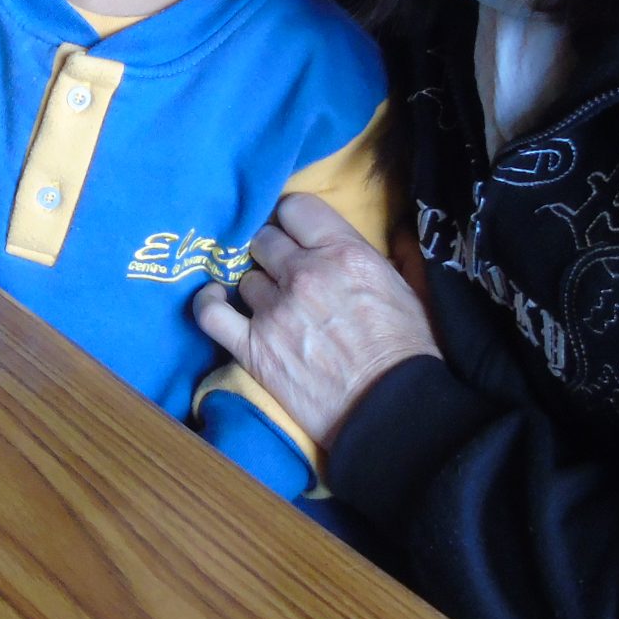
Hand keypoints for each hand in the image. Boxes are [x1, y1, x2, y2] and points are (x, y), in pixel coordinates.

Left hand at [192, 192, 440, 448]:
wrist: (391, 410)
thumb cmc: (407, 351)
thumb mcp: (410, 289)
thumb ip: (395, 253)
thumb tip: (395, 228)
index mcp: (344, 252)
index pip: (295, 207)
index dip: (292, 219)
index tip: (296, 233)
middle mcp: (304, 274)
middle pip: (264, 239)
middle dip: (273, 252)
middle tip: (285, 271)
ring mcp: (274, 310)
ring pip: (245, 276)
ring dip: (256, 287)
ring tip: (273, 305)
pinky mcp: (252, 347)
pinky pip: (210, 313)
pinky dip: (208, 303)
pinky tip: (216, 300)